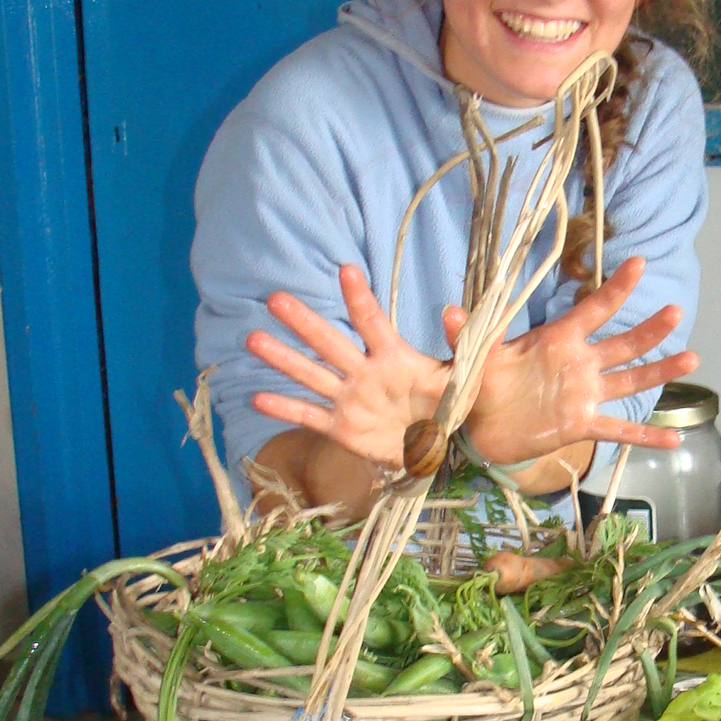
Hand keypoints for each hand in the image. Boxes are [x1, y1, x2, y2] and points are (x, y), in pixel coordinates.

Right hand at [246, 265, 447, 468]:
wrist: (442, 450)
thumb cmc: (453, 405)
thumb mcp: (467, 375)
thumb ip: (463, 343)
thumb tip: (453, 310)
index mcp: (394, 357)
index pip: (373, 322)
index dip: (359, 298)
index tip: (346, 270)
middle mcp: (365, 372)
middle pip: (330, 343)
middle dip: (305, 323)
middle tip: (276, 299)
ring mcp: (350, 399)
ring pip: (312, 374)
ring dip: (283, 358)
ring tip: (254, 339)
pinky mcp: (342, 428)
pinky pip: (310, 416)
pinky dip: (286, 409)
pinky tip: (258, 398)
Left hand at [452, 256, 697, 467]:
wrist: (477, 425)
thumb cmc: (479, 382)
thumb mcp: (475, 356)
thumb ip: (467, 334)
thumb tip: (448, 311)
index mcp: (557, 340)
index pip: (592, 310)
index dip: (615, 288)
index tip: (638, 264)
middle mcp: (578, 364)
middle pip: (622, 344)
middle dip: (650, 329)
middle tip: (675, 311)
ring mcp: (584, 394)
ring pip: (630, 380)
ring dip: (660, 370)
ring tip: (691, 358)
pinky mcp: (582, 425)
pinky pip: (619, 431)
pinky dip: (646, 437)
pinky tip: (675, 440)